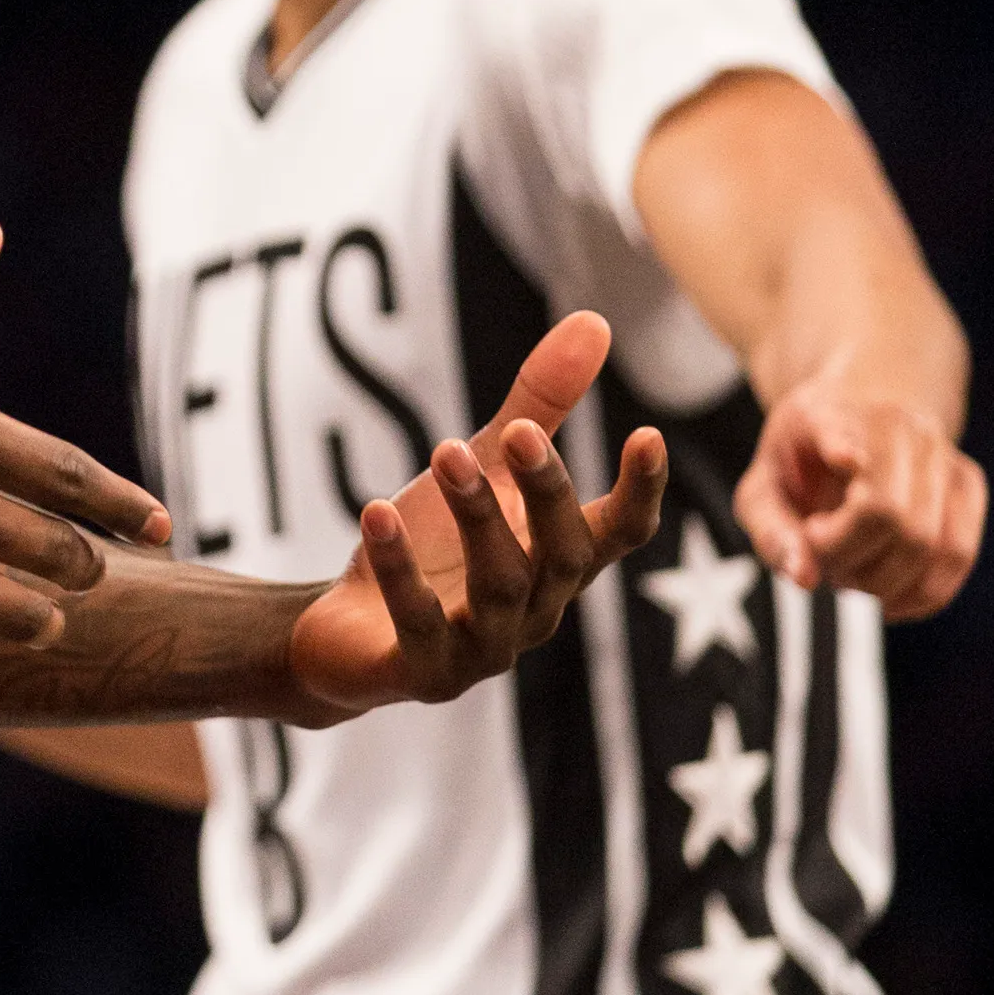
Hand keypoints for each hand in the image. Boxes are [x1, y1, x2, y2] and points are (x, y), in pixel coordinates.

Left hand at [289, 312, 666, 716]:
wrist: (344, 633)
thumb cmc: (431, 546)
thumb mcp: (483, 467)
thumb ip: (539, 405)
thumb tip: (596, 321)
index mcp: (558, 562)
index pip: (620, 534)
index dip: (640, 491)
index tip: (648, 434)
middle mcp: (536, 610)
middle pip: (564, 555)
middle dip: (547, 492)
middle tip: (521, 431)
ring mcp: (484, 650)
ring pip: (500, 586)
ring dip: (476, 516)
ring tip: (444, 451)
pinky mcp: (423, 673)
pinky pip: (419, 622)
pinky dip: (399, 567)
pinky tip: (377, 513)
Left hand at [734, 370, 985, 619]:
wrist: (857, 414)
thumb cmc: (802, 461)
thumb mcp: (763, 488)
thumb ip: (771, 532)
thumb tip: (804, 578)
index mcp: (826, 415)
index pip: (837, 432)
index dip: (842, 447)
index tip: (847, 459)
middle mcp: (893, 425)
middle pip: (887, 515)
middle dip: (848, 559)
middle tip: (823, 560)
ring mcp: (938, 450)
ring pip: (928, 541)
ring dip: (884, 582)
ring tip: (850, 574)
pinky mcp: (967, 482)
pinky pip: (958, 554)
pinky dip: (923, 592)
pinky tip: (889, 600)